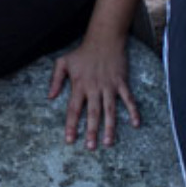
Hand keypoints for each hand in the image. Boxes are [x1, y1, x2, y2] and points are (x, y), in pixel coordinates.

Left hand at [47, 34, 140, 150]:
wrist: (103, 39)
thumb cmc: (82, 52)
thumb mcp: (63, 62)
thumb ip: (55, 80)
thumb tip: (49, 97)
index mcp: (79, 85)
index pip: (73, 109)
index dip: (71, 125)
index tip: (70, 140)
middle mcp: (94, 88)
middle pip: (92, 113)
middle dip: (91, 131)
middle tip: (91, 147)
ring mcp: (109, 86)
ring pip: (110, 110)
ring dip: (110, 127)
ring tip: (108, 143)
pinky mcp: (121, 83)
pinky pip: (128, 99)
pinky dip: (133, 111)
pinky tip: (136, 124)